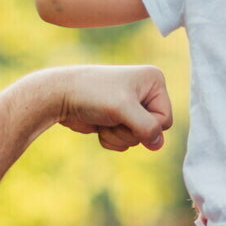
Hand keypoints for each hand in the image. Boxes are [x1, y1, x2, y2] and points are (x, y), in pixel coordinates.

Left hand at [55, 64, 172, 151]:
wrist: (60, 96)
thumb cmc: (92, 94)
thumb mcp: (123, 109)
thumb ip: (147, 127)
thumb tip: (158, 144)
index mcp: (154, 81)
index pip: (165, 119)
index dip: (146, 125)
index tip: (126, 114)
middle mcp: (145, 92)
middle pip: (152, 131)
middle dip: (130, 131)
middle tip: (112, 117)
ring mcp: (131, 107)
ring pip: (137, 139)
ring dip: (118, 135)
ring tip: (104, 120)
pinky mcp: (117, 119)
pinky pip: (124, 141)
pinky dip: (111, 139)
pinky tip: (99, 126)